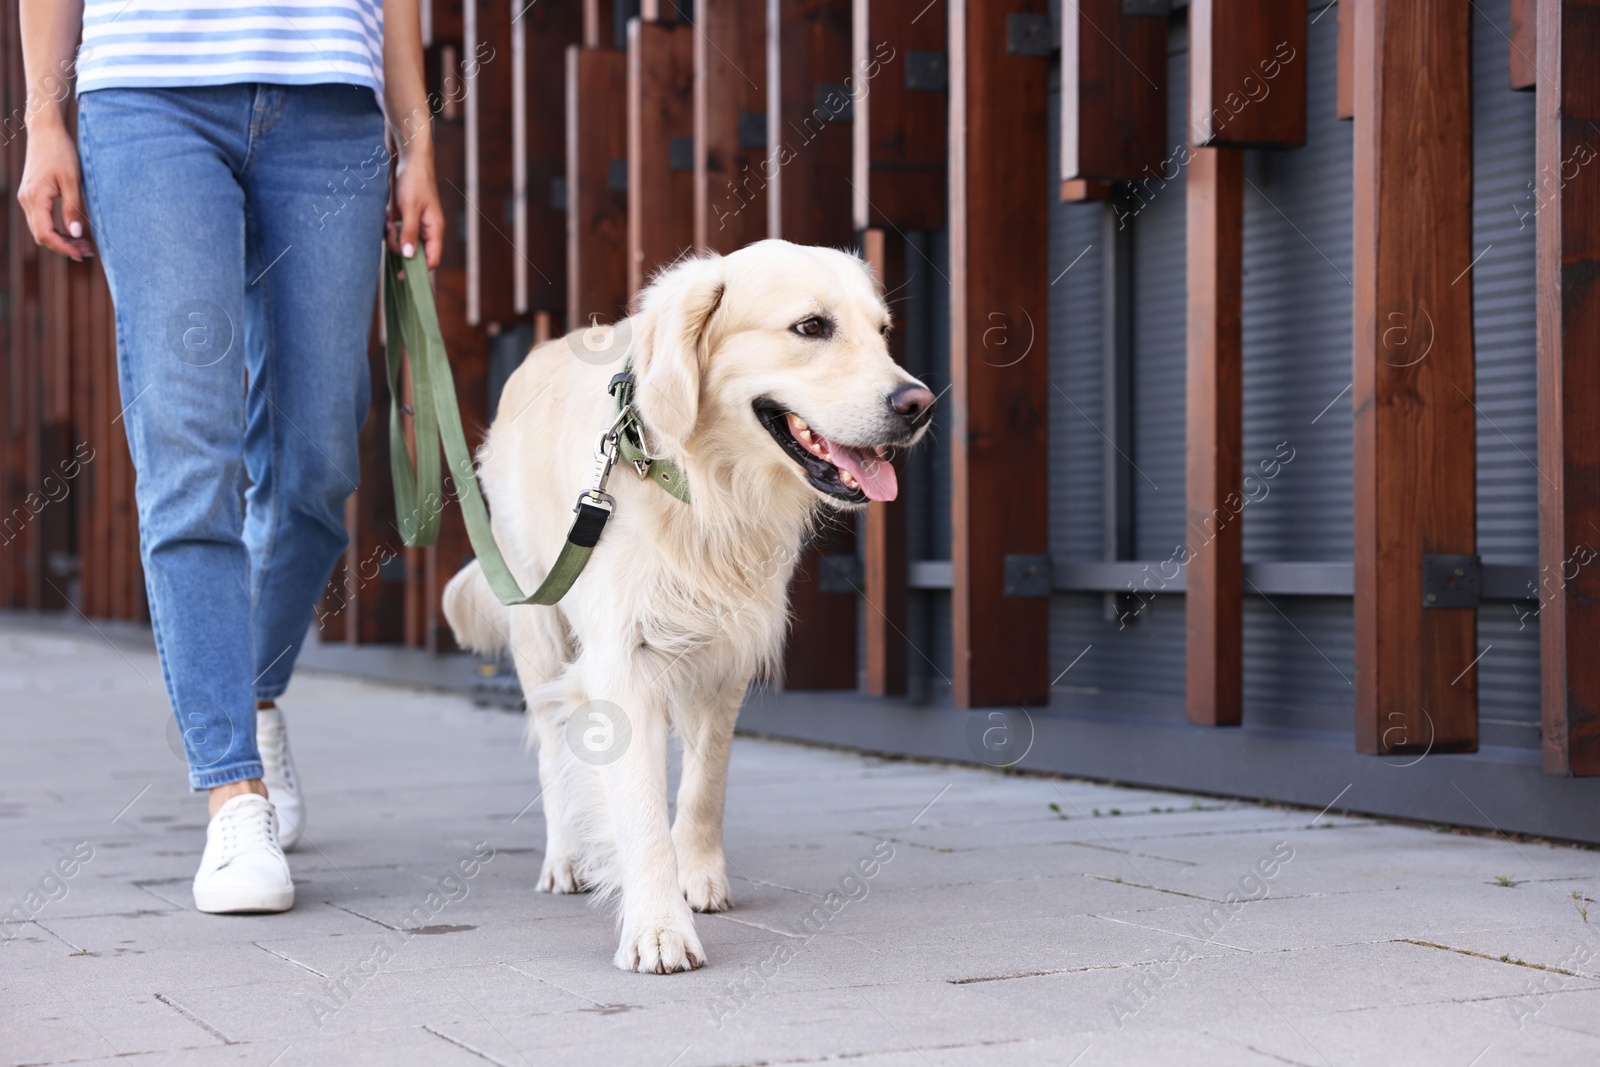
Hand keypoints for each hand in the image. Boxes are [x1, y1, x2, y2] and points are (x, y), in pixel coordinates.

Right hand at [17, 120, 92, 260]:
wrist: (46, 131)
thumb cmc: (61, 152)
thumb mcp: (72, 181)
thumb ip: (73, 208)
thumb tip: (76, 234)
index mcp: (35, 198)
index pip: (45, 234)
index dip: (63, 247)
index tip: (82, 254)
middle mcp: (26, 200)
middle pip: (41, 235)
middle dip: (64, 246)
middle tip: (88, 252)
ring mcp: (26, 197)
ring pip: (40, 229)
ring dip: (60, 239)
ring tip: (83, 244)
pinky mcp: (31, 194)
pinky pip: (40, 219)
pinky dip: (55, 229)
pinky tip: (72, 231)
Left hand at [386, 147, 443, 268]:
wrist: (409, 159)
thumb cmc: (415, 181)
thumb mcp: (410, 208)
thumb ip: (409, 233)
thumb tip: (408, 257)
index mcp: (434, 229)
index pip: (432, 259)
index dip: (418, 268)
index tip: (401, 274)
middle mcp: (427, 229)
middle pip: (413, 252)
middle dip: (399, 246)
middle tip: (391, 230)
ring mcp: (416, 224)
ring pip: (403, 243)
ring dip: (392, 235)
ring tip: (388, 220)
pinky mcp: (406, 218)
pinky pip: (397, 231)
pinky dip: (390, 227)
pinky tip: (388, 215)